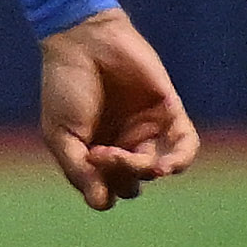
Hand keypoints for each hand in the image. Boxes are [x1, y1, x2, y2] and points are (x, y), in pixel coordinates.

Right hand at [38, 8, 197, 208]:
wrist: (85, 41)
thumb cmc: (65, 85)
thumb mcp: (60, 134)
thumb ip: (78, 170)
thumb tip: (102, 205)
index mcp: (93, 151)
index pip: (105, 188)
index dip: (100, 186)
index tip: (88, 160)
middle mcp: (121, 144)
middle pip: (132, 183)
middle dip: (120, 177)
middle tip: (104, 154)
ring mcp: (146, 130)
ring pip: (158, 169)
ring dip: (146, 171)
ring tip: (134, 159)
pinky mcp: (168, 112)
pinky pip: (185, 146)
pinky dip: (180, 160)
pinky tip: (166, 165)